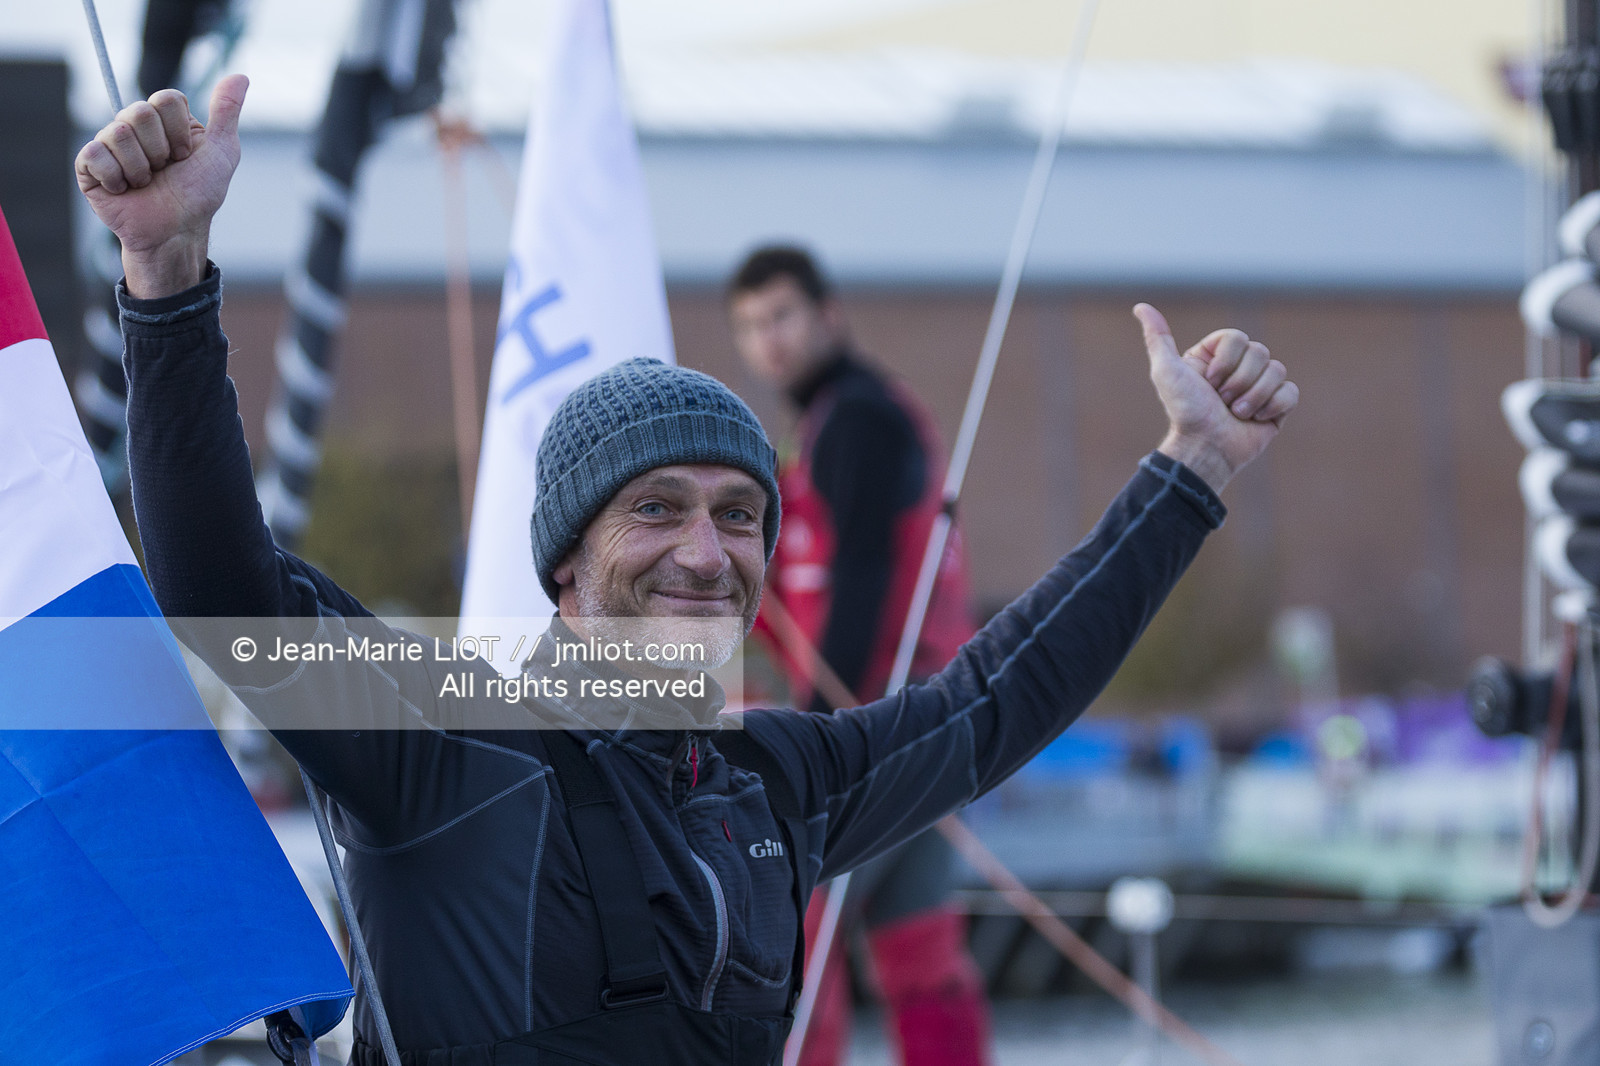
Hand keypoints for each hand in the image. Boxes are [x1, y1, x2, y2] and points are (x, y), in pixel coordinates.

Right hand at [75, 74, 248, 298]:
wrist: (176, 232)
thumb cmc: (199, 195)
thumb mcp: (222, 152)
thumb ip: (227, 111)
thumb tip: (241, 76)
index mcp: (164, 119)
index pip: (165, 98)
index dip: (179, 131)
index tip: (186, 155)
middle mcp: (134, 126)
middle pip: (138, 112)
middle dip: (160, 150)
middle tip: (164, 171)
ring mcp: (109, 144)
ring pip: (117, 133)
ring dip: (140, 168)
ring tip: (146, 183)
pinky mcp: (89, 166)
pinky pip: (94, 155)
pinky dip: (116, 178)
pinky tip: (124, 190)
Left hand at [1134, 303, 1297, 493]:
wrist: (1205, 447)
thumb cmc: (1184, 410)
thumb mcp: (1166, 370)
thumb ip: (1157, 338)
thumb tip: (1141, 307)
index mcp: (1216, 357)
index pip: (1237, 338)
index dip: (1225, 362)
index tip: (1208, 383)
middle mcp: (1238, 369)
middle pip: (1259, 352)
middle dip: (1238, 381)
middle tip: (1221, 401)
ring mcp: (1260, 387)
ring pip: (1276, 369)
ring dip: (1253, 396)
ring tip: (1236, 413)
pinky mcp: (1277, 406)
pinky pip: (1291, 391)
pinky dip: (1274, 405)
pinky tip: (1256, 419)